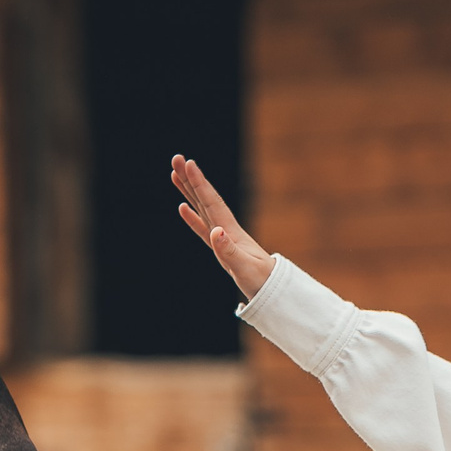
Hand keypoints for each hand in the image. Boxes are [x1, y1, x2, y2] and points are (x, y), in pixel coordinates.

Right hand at [172, 155, 275, 300]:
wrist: (275, 291)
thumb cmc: (262, 281)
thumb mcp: (245, 268)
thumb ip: (229, 251)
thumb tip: (215, 231)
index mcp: (231, 232)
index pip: (212, 202)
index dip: (200, 183)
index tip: (188, 163)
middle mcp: (227, 230)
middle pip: (205, 199)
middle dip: (191, 179)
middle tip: (176, 158)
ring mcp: (224, 238)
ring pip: (202, 209)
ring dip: (189, 192)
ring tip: (175, 174)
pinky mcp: (221, 249)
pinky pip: (202, 228)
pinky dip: (192, 217)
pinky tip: (183, 207)